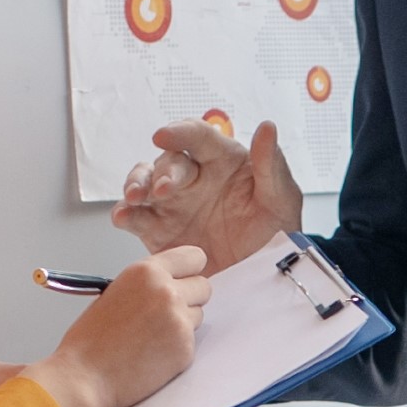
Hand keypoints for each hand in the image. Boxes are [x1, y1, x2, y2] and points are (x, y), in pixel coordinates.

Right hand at [31, 245, 212, 406]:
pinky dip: (177, 349)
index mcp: (146, 272)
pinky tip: (151, 355)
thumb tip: (173, 284)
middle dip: (190, 298)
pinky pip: (192, 342)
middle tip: (166, 313)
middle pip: (204, 286)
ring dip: (182, 324)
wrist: (84, 377)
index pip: (194, 257)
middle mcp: (167, 291)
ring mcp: (179, 320)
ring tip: (150, 337)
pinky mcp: (186, 348)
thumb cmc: (91, 340)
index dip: (189, 271)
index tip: (185, 279)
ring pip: (199, 315)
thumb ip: (146, 285)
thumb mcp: (115, 293)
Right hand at [113, 117, 303, 272]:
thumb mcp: (283, 200)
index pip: (198, 137)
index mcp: (223, 161)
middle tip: (165, 189)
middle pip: (168, 162)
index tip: (163, 135)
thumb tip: (267, 127)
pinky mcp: (158, 230)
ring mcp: (173, 203)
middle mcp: (194, 177)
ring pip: (144, 182)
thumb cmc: (276, 234)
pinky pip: (136, 217)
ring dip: (135, 185)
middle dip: (162, 172)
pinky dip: (125, 214)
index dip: (179, 132)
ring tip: (135, 198)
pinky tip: (124, 217)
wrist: (261, 279)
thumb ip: (272, 165)